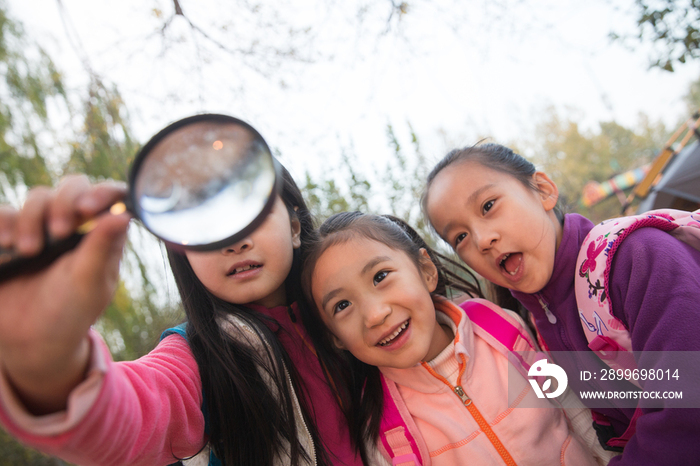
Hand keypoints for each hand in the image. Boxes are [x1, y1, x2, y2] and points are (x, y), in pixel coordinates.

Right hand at [0, 175, 130, 413]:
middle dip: (63, 203)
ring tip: (29, 252)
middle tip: (58, 233)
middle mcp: (77, 223)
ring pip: (38, 197)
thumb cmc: (71, 311)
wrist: (30, 339)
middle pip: (72, 186)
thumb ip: (103, 247)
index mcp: (105, 233)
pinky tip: (7, 245)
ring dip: (31, 218)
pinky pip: (4, 212)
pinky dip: (4, 223)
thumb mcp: (90, 282)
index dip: (103, 192)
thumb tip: (124, 214)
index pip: (112, 195)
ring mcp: (44, 226)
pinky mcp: (12, 233)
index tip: (88, 209)